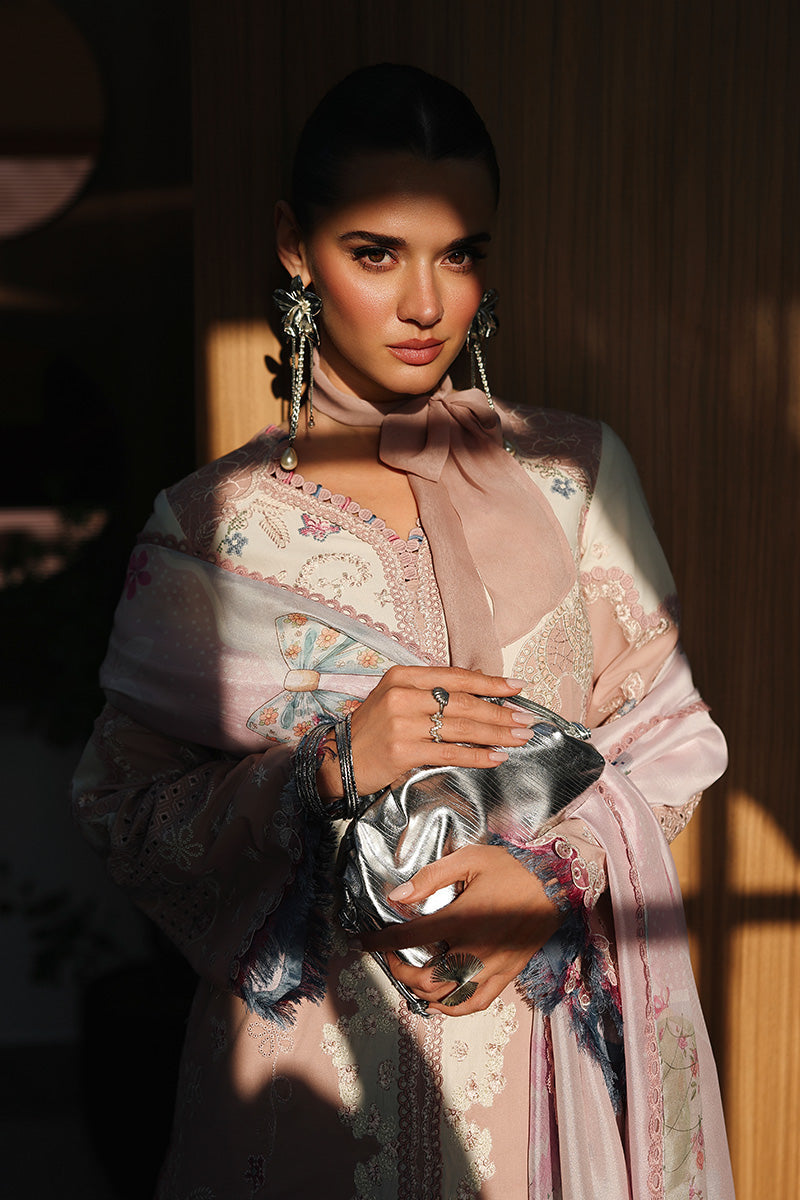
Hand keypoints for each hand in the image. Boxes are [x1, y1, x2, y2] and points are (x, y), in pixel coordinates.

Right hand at [317, 665, 535, 797]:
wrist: (338, 759)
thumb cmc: (374, 730)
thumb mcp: (397, 698)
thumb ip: (432, 693)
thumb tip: (481, 694)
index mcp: (403, 676)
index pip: (456, 677)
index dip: (490, 682)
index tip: (517, 688)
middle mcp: (402, 695)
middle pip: (463, 703)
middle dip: (500, 712)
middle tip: (527, 719)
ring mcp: (402, 723)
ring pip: (461, 727)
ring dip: (496, 733)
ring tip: (520, 737)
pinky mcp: (403, 751)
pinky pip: (450, 753)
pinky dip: (477, 756)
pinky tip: (497, 757)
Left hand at [360, 844, 563, 1015]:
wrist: (556, 885)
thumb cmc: (511, 868)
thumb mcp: (469, 859)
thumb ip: (431, 877)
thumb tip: (399, 895)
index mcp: (462, 920)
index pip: (410, 938)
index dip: (382, 943)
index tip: (364, 942)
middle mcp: (475, 950)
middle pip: (426, 979)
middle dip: (400, 971)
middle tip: (392, 958)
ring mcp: (492, 968)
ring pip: (448, 998)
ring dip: (423, 993)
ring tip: (412, 978)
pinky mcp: (507, 976)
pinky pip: (476, 1003)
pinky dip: (454, 1007)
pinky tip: (442, 998)